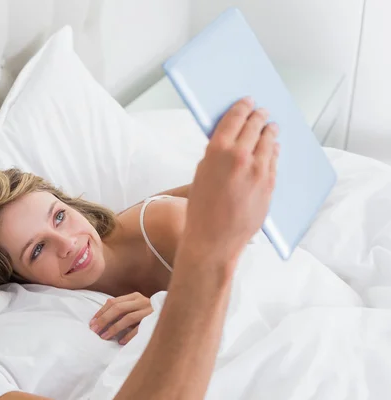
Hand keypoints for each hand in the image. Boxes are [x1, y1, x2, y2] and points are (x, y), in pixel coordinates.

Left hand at [90, 292, 152, 344]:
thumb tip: (102, 314)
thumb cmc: (149, 313)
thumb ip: (122, 308)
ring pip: (128, 318)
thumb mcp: (135, 307)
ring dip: (114, 328)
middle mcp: (141, 301)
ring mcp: (149, 310)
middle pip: (118, 308)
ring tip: (104, 337)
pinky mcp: (154, 320)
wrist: (174, 314)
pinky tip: (120, 342)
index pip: (113, 302)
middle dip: (104, 319)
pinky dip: (128, 335)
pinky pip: (139, 328)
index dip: (101, 312)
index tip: (91, 323)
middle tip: (95, 331)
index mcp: (134, 296)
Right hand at [182, 97, 278, 276]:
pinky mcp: (270, 184)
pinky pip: (274, 160)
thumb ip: (216, 153)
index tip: (247, 101)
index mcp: (218, 150)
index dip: (242, 106)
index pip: (235, 118)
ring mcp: (259, 171)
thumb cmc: (201, 209)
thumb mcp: (202, 173)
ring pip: (269, 141)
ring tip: (270, 126)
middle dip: (258, 116)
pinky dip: (273, 151)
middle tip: (261, 111)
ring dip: (269, 131)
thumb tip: (230, 140)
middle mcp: (241, 157)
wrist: (214, 238)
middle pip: (255, 126)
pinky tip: (272, 148)